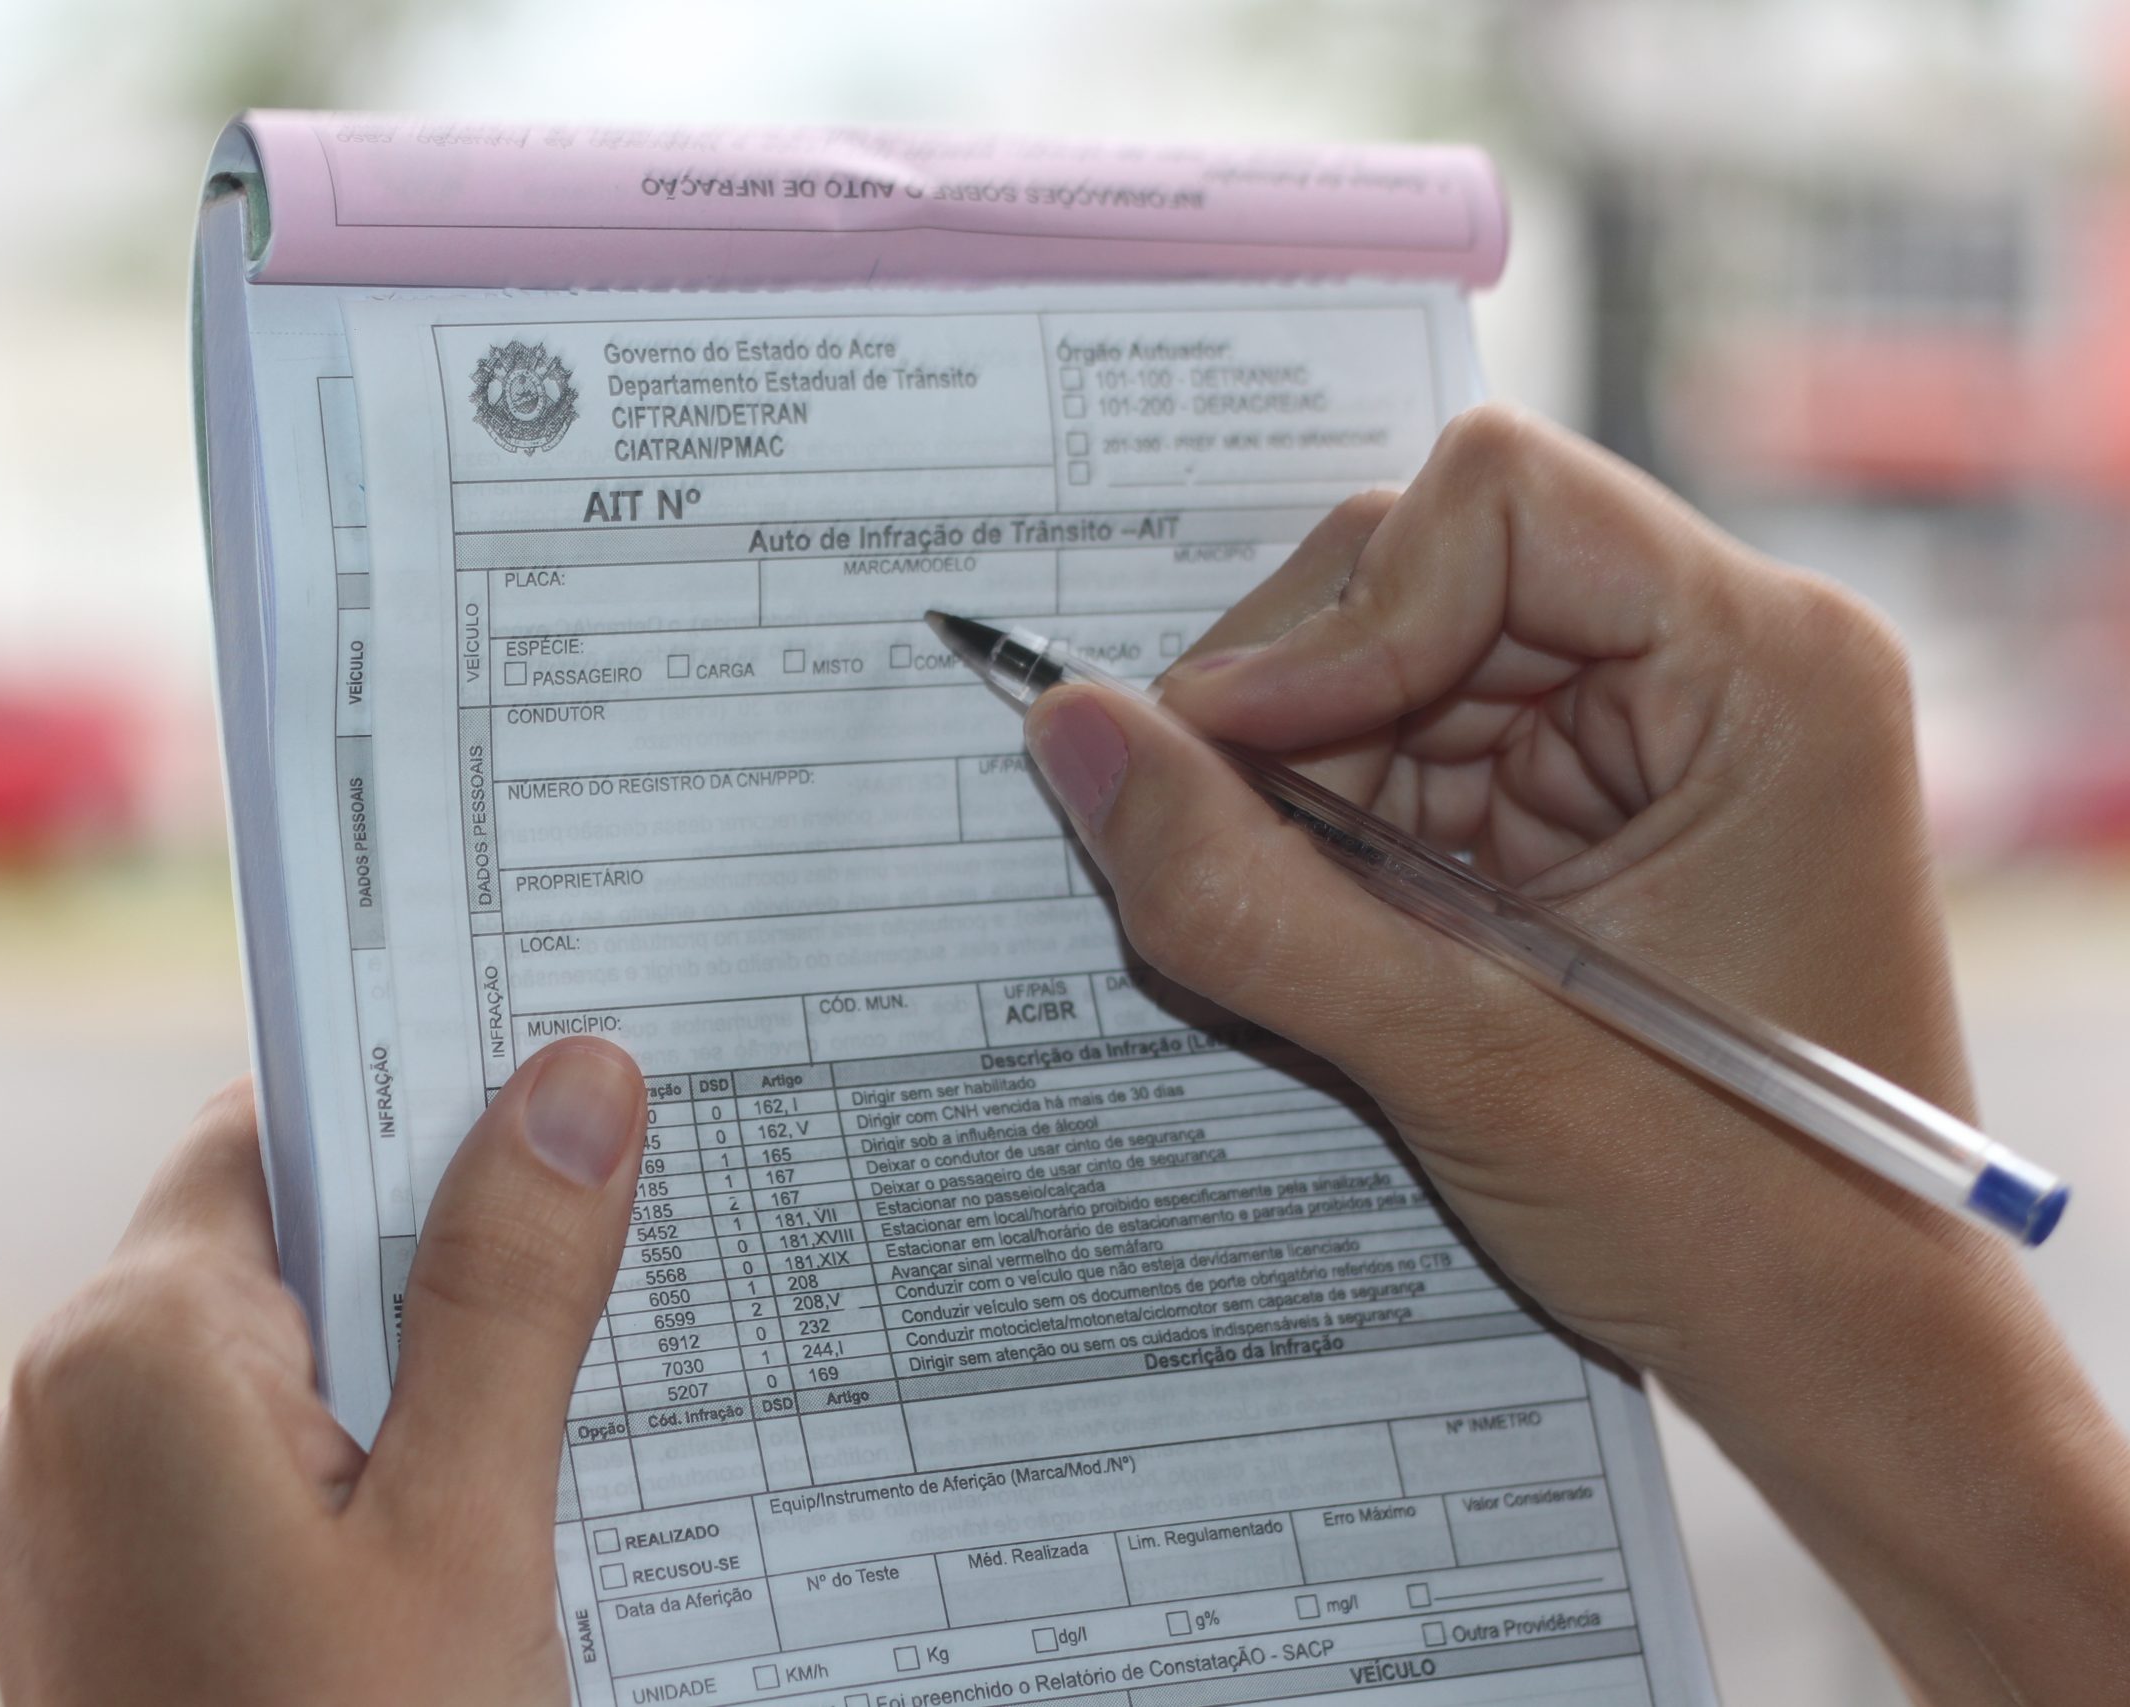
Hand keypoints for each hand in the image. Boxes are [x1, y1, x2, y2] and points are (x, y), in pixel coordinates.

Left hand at [0, 1038, 645, 1706]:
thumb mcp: (470, 1532)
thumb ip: (512, 1293)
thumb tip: (572, 1082)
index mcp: (126, 1358)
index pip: (277, 1132)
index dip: (418, 1103)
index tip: (559, 1094)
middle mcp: (58, 1413)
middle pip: (281, 1247)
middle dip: (443, 1255)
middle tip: (611, 1269)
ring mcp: (65, 1514)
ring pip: (275, 1361)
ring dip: (417, 1367)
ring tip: (563, 1421)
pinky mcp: (100, 1595)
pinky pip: (241, 1462)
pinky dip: (358, 1457)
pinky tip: (475, 1518)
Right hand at [1022, 407, 2129, 1700]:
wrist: (1831, 1354)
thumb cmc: (1735, 1212)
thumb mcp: (1465, 1053)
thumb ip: (1249, 897)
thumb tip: (1067, 734)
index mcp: (1762, 667)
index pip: (1500, 501)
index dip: (1343, 614)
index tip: (1233, 752)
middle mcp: (1705, 661)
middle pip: (1418, 567)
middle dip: (1298, 708)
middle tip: (1239, 862)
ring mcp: (1635, 733)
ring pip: (1378, 665)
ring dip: (1298, 789)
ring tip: (1318, 937)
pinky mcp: (1572, 808)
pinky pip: (1392, 754)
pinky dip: (1322, 839)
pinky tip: (1338, 942)